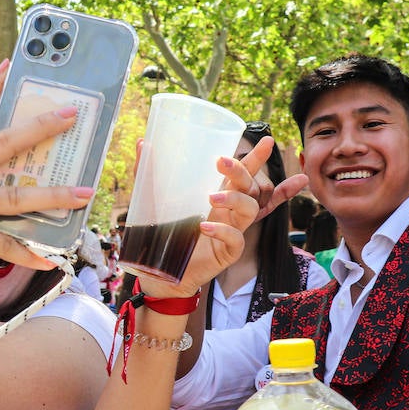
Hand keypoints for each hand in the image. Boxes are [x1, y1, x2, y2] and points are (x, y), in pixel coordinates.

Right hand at [0, 62, 92, 301]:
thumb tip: (26, 184)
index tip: (11, 65)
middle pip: (3, 144)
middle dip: (40, 128)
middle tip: (71, 117)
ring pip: (15, 196)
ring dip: (54, 196)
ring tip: (84, 194)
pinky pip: (5, 242)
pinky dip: (29, 253)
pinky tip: (50, 260)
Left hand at [137, 136, 308, 299]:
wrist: (158, 270)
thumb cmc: (161, 231)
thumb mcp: (151, 198)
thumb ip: (147, 171)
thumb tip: (141, 142)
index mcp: (218, 195)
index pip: (242, 174)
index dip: (256, 158)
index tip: (267, 139)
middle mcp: (229, 211)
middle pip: (250, 187)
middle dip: (243, 171)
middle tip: (221, 162)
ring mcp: (231, 231)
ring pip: (250, 209)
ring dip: (235, 199)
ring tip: (211, 197)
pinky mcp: (226, 253)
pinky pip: (236, 240)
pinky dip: (224, 231)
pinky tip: (205, 227)